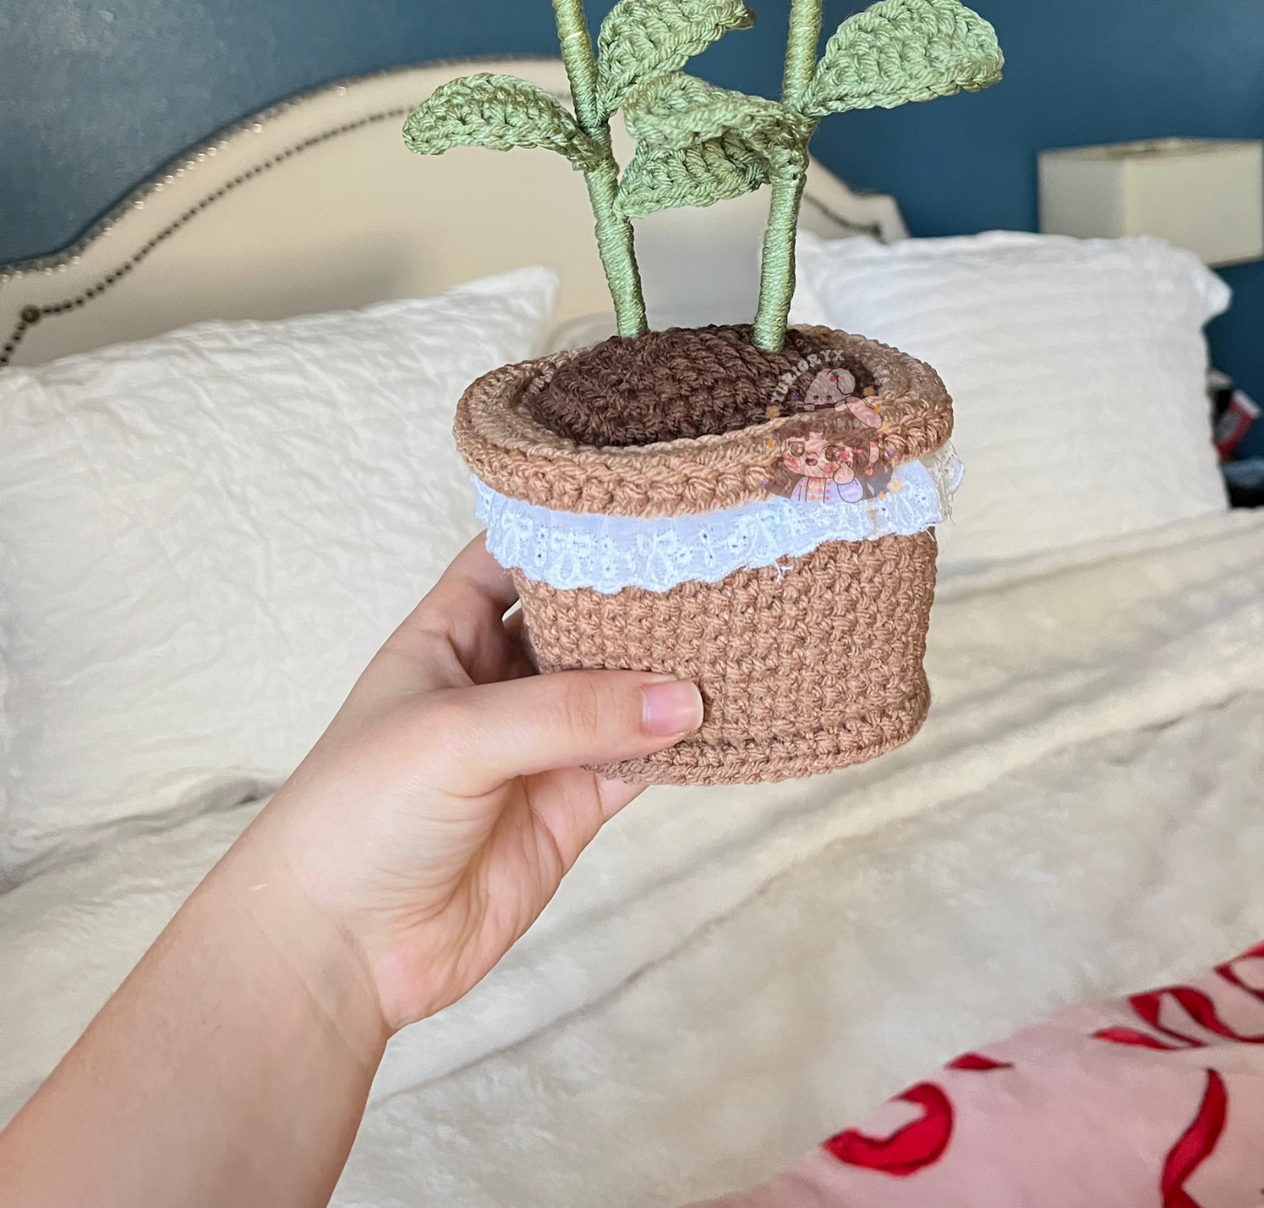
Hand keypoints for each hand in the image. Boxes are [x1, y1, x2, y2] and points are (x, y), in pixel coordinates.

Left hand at [222, 536, 702, 1038]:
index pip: (515, 555)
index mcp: (447, 633)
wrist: (337, 951)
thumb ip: (571, 712)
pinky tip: (725, 718)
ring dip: (668, 673)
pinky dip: (679, 746)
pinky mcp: (568, 810)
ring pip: (619, 694)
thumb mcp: (458, 734)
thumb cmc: (359, 813)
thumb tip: (682, 699)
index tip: (643, 498)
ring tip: (739, 631)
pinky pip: (636, 766)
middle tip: (715, 562)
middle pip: (580, 621)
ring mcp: (536, 747)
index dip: (569, 527)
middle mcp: (496, 682)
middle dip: (637, 598)